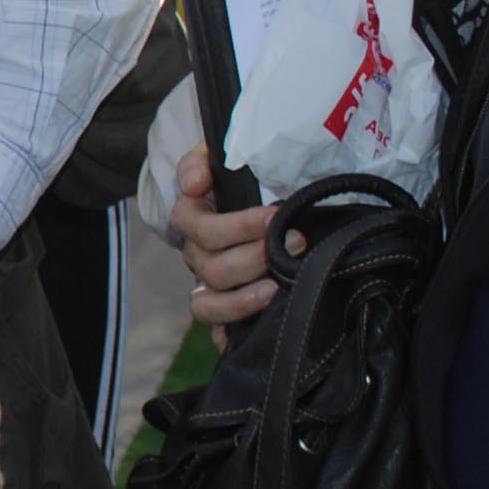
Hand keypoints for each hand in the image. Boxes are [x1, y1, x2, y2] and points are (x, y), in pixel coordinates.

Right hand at [173, 146, 288, 326]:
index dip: (236, 225)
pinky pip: (217, 330)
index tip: (275, 214)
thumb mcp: (225, 158)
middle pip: (211, 266)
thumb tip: (196, 182)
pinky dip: (233, 330)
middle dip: (256, 255)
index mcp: (191, 219)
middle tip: (297, 242)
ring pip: (209, 303)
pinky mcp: (224, 312)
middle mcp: (196, 256)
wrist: (269, 206)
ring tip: (281, 284)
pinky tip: (262, 322)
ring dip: (245, 296)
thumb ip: (203, 160)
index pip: (197, 226)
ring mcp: (208, 286)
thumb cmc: (247, 181)